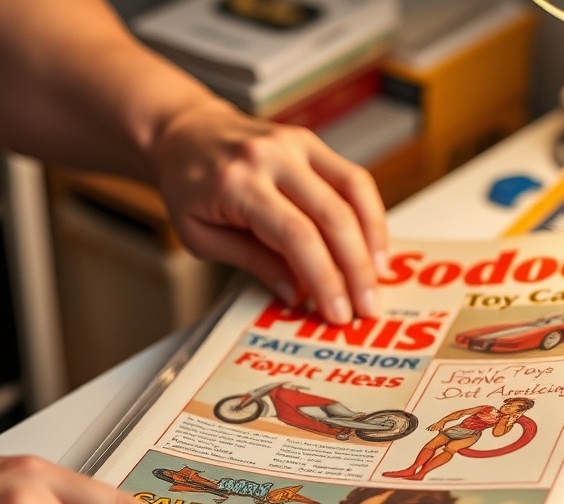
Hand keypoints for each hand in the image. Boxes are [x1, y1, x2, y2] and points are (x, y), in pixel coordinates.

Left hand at [148, 98, 387, 324]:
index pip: (296, 236)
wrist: (185, 132)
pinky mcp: (312, 143)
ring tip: (377, 279)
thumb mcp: (201, 236)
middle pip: (332, 216)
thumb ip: (252, 262)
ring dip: (373, 240)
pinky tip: (373, 245)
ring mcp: (296, 144)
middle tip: (366, 308)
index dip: (324, 279)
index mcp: (237, 183)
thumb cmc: (188, 186)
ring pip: (354, 191)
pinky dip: (370, 214)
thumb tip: (296, 293)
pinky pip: (354, 178)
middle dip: (355, 269)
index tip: (337, 312)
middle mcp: (271, 157)